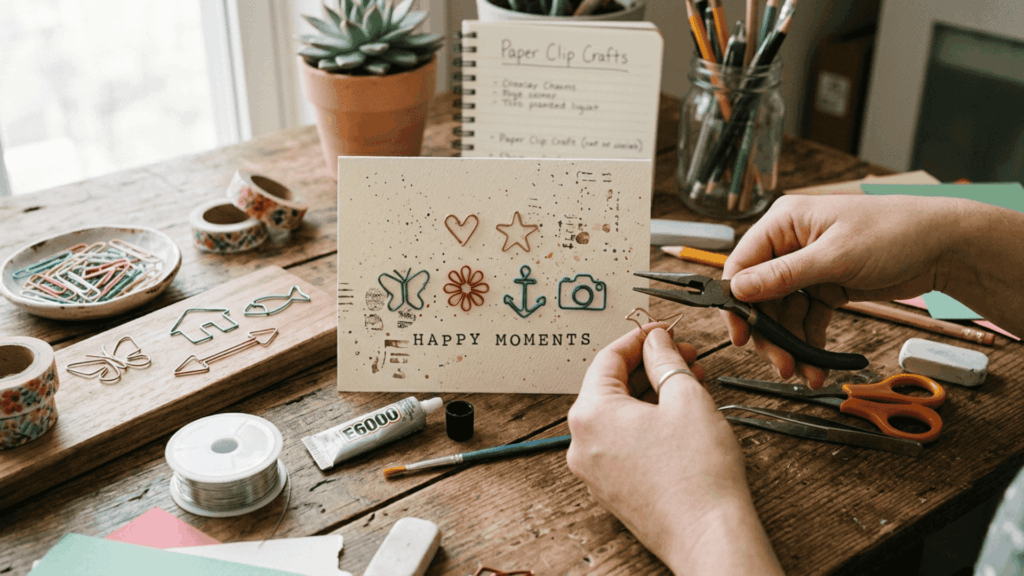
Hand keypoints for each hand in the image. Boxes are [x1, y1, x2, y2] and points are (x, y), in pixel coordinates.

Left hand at [566, 325, 782, 574]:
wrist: (708, 537)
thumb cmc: (698, 475)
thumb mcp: (686, 398)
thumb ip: (666, 362)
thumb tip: (656, 343)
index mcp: (590, 414)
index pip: (609, 358)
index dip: (641, 338)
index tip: (665, 332)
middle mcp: (582, 443)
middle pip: (611, 386)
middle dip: (650, 366)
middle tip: (686, 357)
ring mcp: (594, 470)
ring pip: (618, 415)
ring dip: (651, 394)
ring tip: (690, 384)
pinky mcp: (611, 489)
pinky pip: (621, 442)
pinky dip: (645, 423)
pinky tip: (677, 417)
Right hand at [722, 194, 964, 387]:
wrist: (944, 245)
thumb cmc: (895, 232)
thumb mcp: (835, 256)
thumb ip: (783, 275)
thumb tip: (738, 290)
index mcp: (784, 222)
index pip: (742, 264)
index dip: (737, 302)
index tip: (741, 335)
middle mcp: (790, 244)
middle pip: (761, 296)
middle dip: (770, 332)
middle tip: (781, 363)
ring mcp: (808, 267)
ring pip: (783, 313)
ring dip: (791, 344)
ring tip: (803, 371)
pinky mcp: (826, 287)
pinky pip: (806, 319)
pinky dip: (809, 342)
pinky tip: (816, 364)